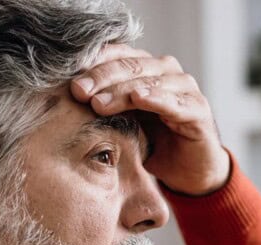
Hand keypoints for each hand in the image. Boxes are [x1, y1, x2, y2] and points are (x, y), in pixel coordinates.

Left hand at [70, 44, 229, 195]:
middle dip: (101, 78)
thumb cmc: (152, 144)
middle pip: (129, 66)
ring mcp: (184, 88)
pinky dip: (157, 98)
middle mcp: (165, 72)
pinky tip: (140, 98)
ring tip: (99, 102)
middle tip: (78, 91)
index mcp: (144, 69)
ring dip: (122, 90)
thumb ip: (102, 106)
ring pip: (149, 81)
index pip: (116, 56)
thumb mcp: (122, 123)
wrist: (188, 172)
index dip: (92, 65)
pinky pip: (175, 101)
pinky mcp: (198, 109)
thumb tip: (61, 100)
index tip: (67, 80)